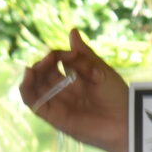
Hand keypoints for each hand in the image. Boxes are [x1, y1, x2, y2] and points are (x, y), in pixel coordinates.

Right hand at [20, 28, 130, 151]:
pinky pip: (33, 103)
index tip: (69, 54)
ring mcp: (58, 104)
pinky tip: (29, 76)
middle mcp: (65, 92)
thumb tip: (72, 31)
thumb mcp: (99, 69)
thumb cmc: (117, 96)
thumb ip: (83, 54)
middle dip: (43, 63)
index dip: (58, 55)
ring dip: (31, 74)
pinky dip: (26, 89)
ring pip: (35, 87)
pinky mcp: (54, 117)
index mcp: (77, 80)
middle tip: (51, 59)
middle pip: (43, 74)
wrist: (124, 121)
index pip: (56, 63)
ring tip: (35, 67)